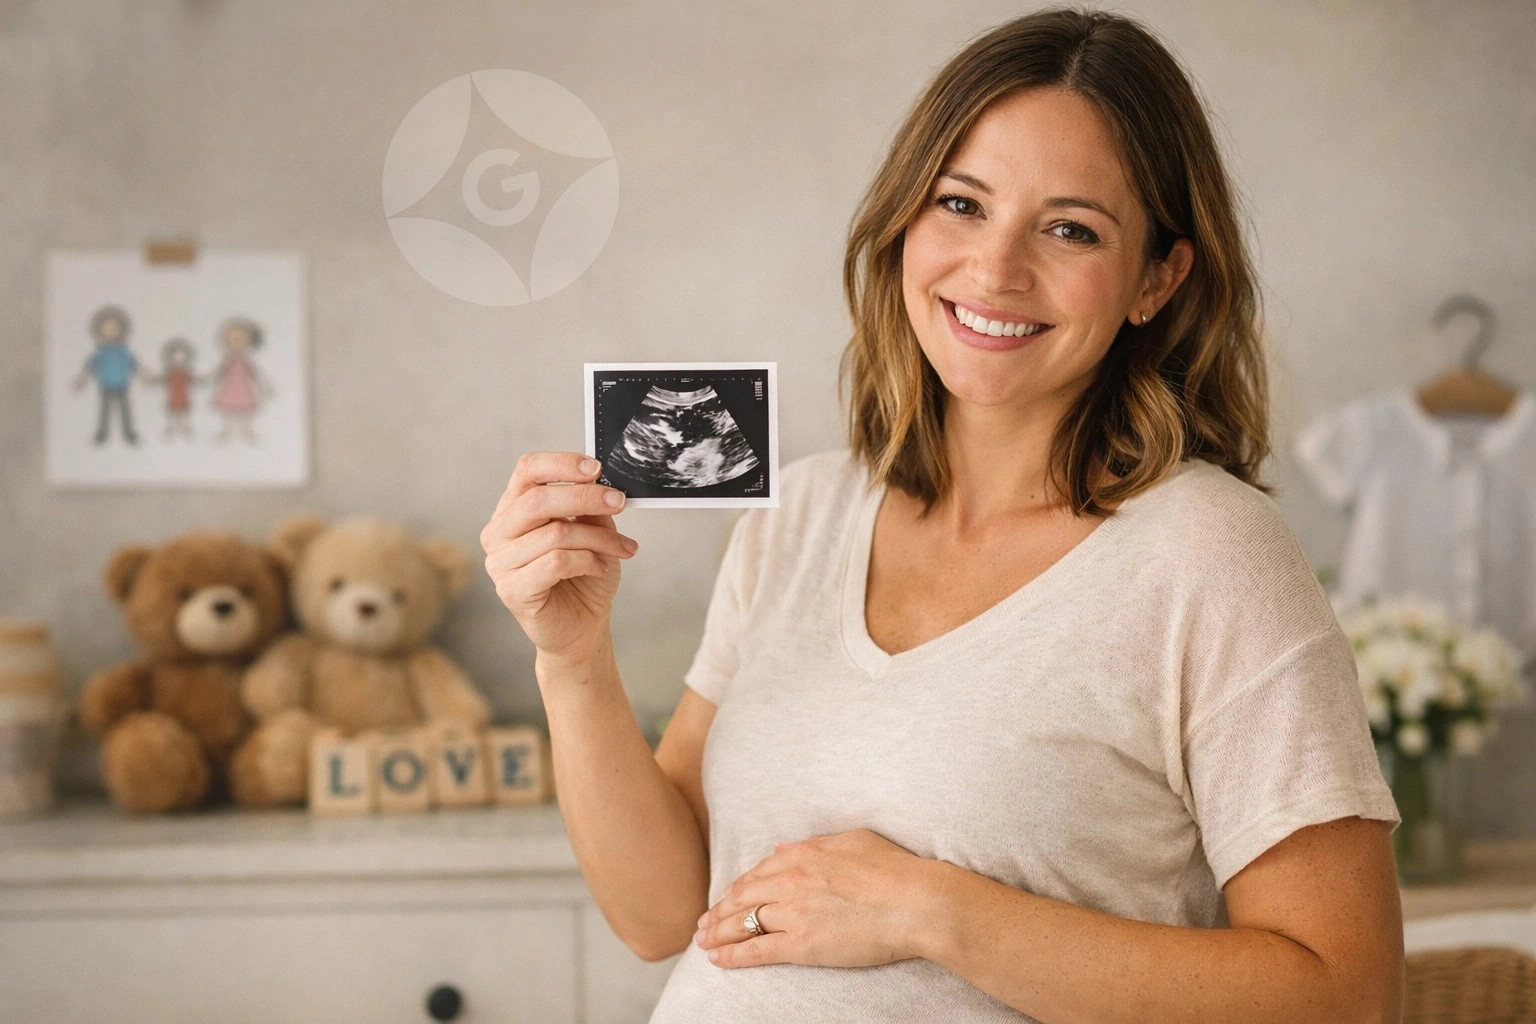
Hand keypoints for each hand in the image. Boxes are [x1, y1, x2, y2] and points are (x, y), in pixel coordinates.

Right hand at [480, 452, 637, 664]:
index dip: (561, 464)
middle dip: (585, 497)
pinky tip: (599, 568)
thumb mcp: (593, 532)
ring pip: (555, 534)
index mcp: (513, 509)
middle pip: (538, 500)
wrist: (582, 627)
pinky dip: (587, 561)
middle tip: (619, 501)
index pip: (526, 471)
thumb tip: (599, 482)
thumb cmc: (584, 577)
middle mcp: (499, 532)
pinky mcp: (512, 590)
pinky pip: (556, 563)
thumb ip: (589, 507)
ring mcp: (500, 563)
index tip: (596, 468)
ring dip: (598, 538)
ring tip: (621, 548)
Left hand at [693, 829, 933, 968]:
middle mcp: (791, 879)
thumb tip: (782, 849)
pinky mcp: (801, 943)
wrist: (916, 902)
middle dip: (719, 910)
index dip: (738, 887)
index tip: (727, 897)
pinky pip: (757, 950)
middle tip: (704, 922)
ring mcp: (794, 911)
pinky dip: (733, 955)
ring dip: (718, 932)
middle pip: (742, 896)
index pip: (759, 872)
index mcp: (804, 853)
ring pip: (743, 922)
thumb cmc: (895, 870)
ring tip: (704, 941)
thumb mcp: (852, 841)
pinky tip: (717, 960)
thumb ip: (814, 843)